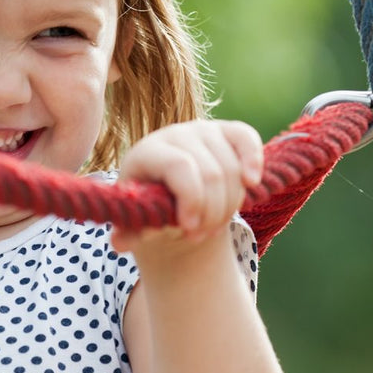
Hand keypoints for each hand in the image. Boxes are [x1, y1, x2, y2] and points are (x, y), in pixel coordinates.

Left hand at [111, 119, 262, 255]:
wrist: (170, 196)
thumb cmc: (152, 209)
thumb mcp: (140, 221)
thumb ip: (132, 231)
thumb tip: (120, 243)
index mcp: (147, 152)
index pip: (180, 166)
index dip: (192, 199)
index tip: (191, 228)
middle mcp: (174, 134)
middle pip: (211, 174)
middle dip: (211, 213)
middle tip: (199, 235)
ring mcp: (203, 129)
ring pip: (232, 169)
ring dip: (229, 205)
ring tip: (213, 225)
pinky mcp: (227, 131)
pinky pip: (247, 138)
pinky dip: (253, 161)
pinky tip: (251, 184)